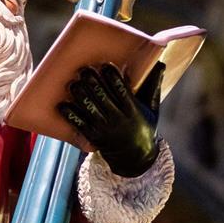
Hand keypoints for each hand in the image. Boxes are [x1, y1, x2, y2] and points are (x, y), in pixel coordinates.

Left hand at [58, 62, 163, 177]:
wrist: (135, 159)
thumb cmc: (144, 128)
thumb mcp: (153, 109)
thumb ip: (154, 86)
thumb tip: (161, 63)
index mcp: (133, 111)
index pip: (121, 91)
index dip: (113, 77)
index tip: (106, 65)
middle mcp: (118, 120)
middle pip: (102, 97)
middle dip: (92, 82)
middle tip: (84, 69)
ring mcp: (104, 129)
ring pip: (89, 108)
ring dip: (80, 94)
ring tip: (73, 83)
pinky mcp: (93, 137)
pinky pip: (79, 124)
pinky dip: (70, 114)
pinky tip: (62, 105)